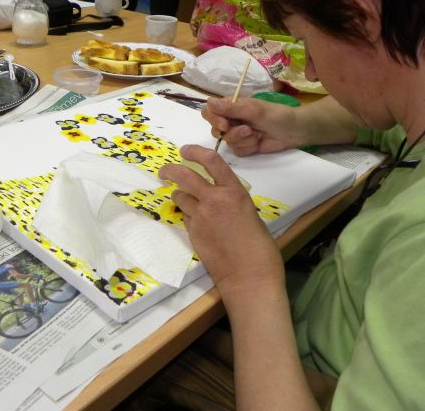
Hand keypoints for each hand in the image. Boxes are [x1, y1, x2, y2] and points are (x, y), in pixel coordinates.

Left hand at [159, 145, 283, 300]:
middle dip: (171, 170)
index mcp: (234, 191)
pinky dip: (187, 216)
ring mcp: (200, 217)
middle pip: (185, 175)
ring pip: (180, 197)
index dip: (195, 152)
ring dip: (180, 196)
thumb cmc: (260, 247)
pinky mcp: (192, 233)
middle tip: (165, 171)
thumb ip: (233, 200)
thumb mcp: (249, 212)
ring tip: (183, 199)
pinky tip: (198, 224)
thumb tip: (220, 197)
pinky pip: (185, 217)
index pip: (211, 161)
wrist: (249, 275)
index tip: (186, 150)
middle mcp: (214, 199)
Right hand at [202, 96, 302, 155]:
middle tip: (248, 130)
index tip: (224, 124)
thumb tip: (208, 101)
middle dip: (232, 133)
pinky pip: (237, 151)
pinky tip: (258, 142)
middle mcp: (232, 119)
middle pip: (216, 129)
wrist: (293, 131)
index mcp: (231, 106)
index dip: (213, 119)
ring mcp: (238, 134)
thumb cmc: (275, 115)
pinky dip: (248, 148)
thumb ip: (231, 108)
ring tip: (257, 134)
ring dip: (243, 140)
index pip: (209, 112)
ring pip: (227, 142)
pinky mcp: (245, 146)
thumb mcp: (253, 110)